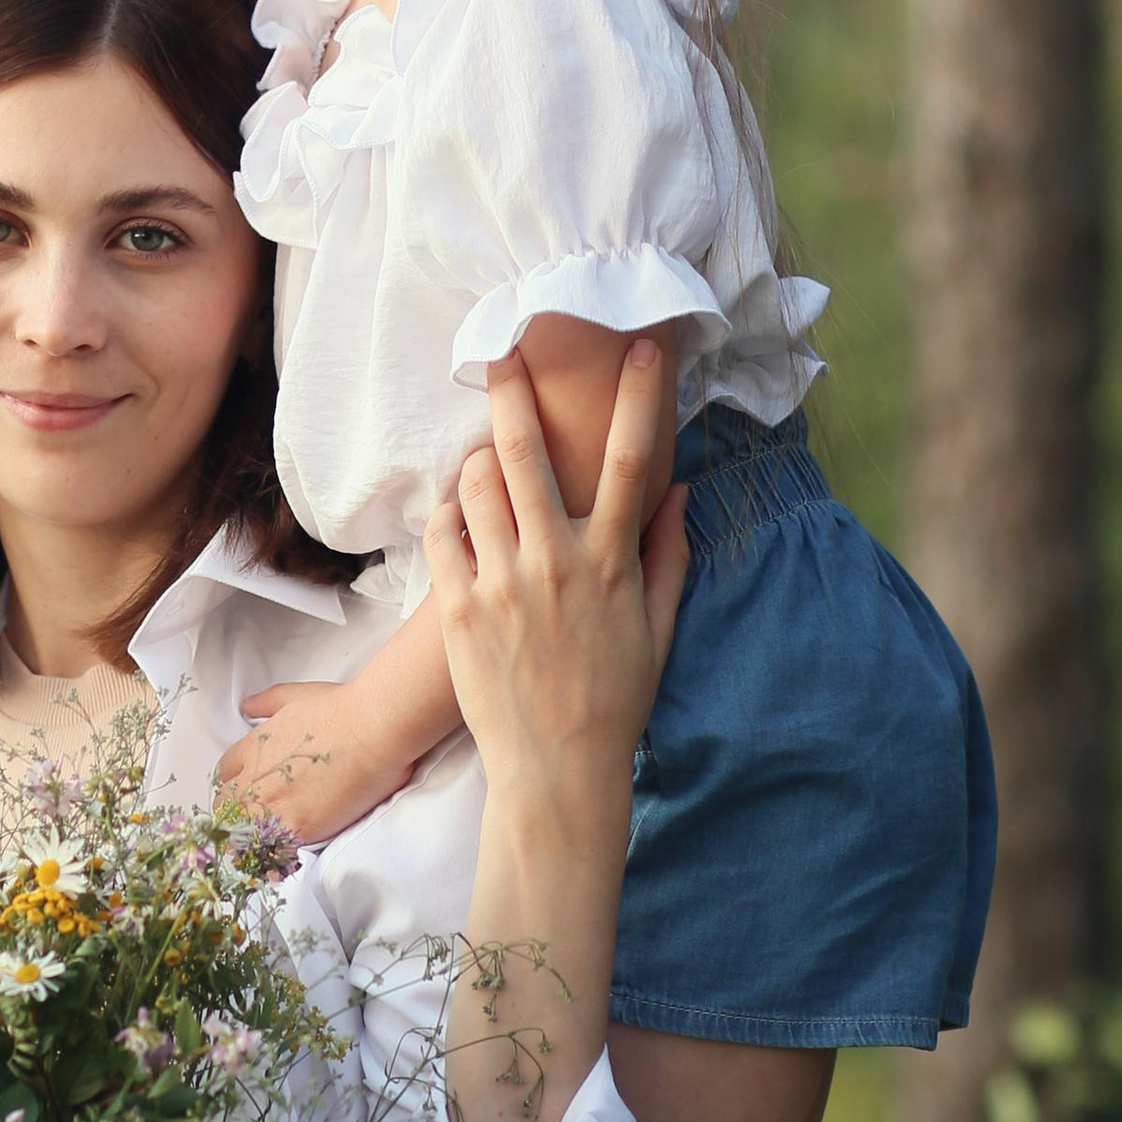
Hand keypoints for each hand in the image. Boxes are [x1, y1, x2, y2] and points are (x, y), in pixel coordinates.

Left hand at [215, 683, 420, 839]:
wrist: (371, 730)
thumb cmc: (340, 710)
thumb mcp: (295, 696)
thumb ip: (266, 703)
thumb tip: (248, 706)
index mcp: (253, 748)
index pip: (225, 773)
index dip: (233, 782)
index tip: (244, 788)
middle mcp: (255, 779)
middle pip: (226, 805)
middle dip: (238, 810)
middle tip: (259, 815)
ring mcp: (274, 806)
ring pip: (243, 830)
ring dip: (253, 833)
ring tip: (271, 836)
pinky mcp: (298, 829)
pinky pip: (273, 847)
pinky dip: (277, 850)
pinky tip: (287, 850)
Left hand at [425, 342, 685, 811]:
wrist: (556, 771)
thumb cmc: (614, 699)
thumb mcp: (658, 628)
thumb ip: (668, 553)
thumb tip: (678, 489)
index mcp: (612, 563)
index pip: (632, 463)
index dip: (641, 400)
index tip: (642, 350)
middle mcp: (556, 563)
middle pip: (527, 453)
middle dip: (515, 392)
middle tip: (504, 354)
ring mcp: (502, 585)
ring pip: (476, 486)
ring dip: (478, 462)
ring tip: (484, 464)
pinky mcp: (458, 610)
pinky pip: (442, 535)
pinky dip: (449, 516)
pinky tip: (461, 520)